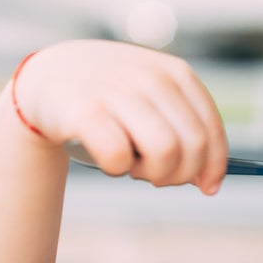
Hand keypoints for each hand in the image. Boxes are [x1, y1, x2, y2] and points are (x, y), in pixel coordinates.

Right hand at [12, 40, 227, 194]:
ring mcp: (119, 91)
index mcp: (176, 73)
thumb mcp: (152, 98)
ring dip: (152, 173)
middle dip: (181, 174)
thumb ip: (182, 129)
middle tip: (158, 177)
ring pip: (165, 152)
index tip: (209, 188)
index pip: (211, 128)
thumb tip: (209, 179)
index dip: (215, 165)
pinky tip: (109, 160)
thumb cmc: (110, 97)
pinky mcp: (85, 110)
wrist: (47, 76)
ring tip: (134, 167)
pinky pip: (119, 157)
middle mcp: (152, 78)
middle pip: (193, 146)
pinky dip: (118, 169)